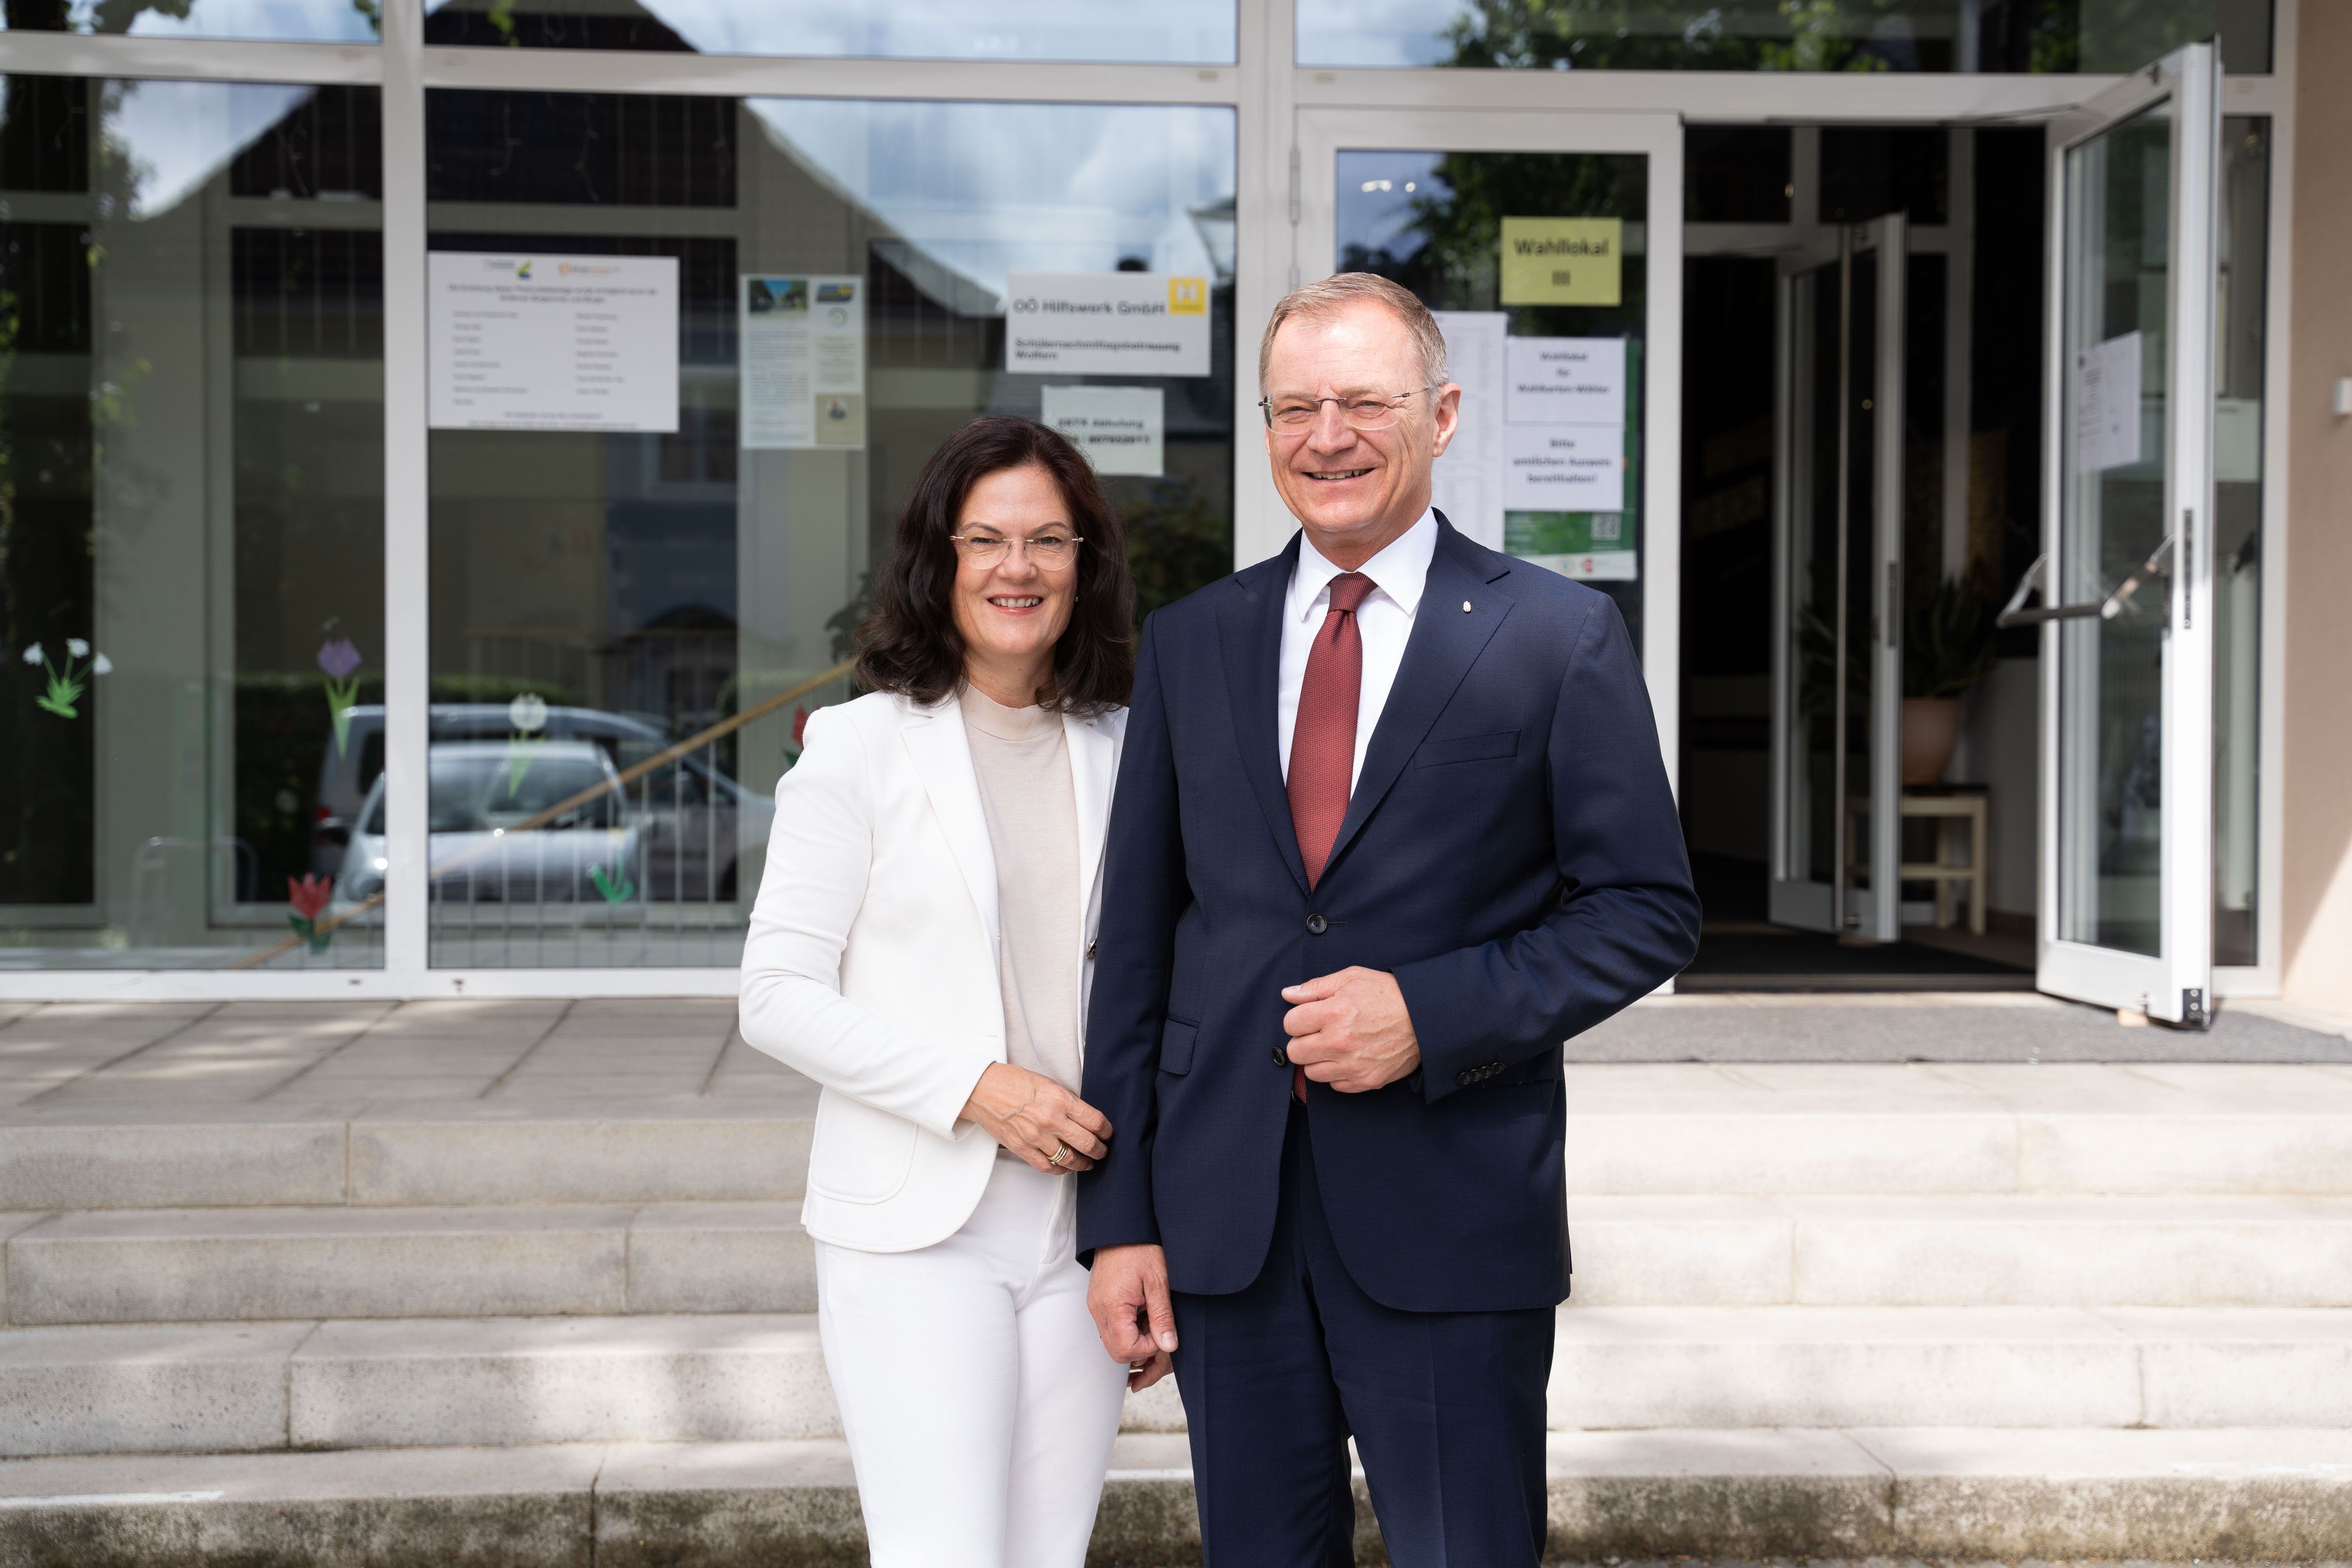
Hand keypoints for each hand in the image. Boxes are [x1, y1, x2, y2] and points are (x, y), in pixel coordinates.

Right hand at [959, 1061, 1110, 1173]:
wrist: (982, 1089)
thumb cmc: (1012, 1082)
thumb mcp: (1048, 1083)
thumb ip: (1067, 1101)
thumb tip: (1084, 1118)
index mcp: (1060, 1100)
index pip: (1095, 1121)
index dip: (1106, 1131)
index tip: (1107, 1134)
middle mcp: (1050, 1120)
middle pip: (1087, 1143)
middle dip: (1100, 1150)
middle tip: (1102, 1151)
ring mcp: (1036, 1136)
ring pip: (1070, 1159)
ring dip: (1083, 1164)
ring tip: (1087, 1163)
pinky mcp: (1022, 1148)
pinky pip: (1047, 1166)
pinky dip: (1060, 1170)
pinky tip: (1065, 1168)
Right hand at [1089, 1243, 1176, 1390]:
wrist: (1121, 1227)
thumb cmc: (1140, 1248)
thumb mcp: (1158, 1281)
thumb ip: (1163, 1317)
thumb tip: (1169, 1345)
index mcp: (1113, 1306)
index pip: (1126, 1350)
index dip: (1149, 1348)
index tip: (1162, 1333)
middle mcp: (1098, 1309)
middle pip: (1116, 1351)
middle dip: (1140, 1347)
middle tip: (1157, 1327)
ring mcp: (1095, 1306)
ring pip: (1112, 1341)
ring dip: (1133, 1337)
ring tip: (1150, 1315)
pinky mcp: (1096, 1301)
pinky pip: (1109, 1327)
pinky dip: (1126, 1327)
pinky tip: (1140, 1309)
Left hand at [1280, 967, 1420, 1092]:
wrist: (1425, 1017)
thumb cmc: (1388, 994)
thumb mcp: (1352, 978)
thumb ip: (1315, 987)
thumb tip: (1288, 994)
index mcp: (1334, 1013)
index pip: (1290, 1024)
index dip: (1298, 1018)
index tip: (1309, 1016)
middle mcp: (1340, 1042)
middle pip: (1295, 1052)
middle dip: (1302, 1040)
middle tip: (1318, 1032)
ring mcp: (1353, 1065)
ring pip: (1311, 1072)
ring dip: (1317, 1059)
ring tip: (1333, 1045)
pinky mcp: (1366, 1081)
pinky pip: (1335, 1086)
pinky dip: (1337, 1074)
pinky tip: (1348, 1058)